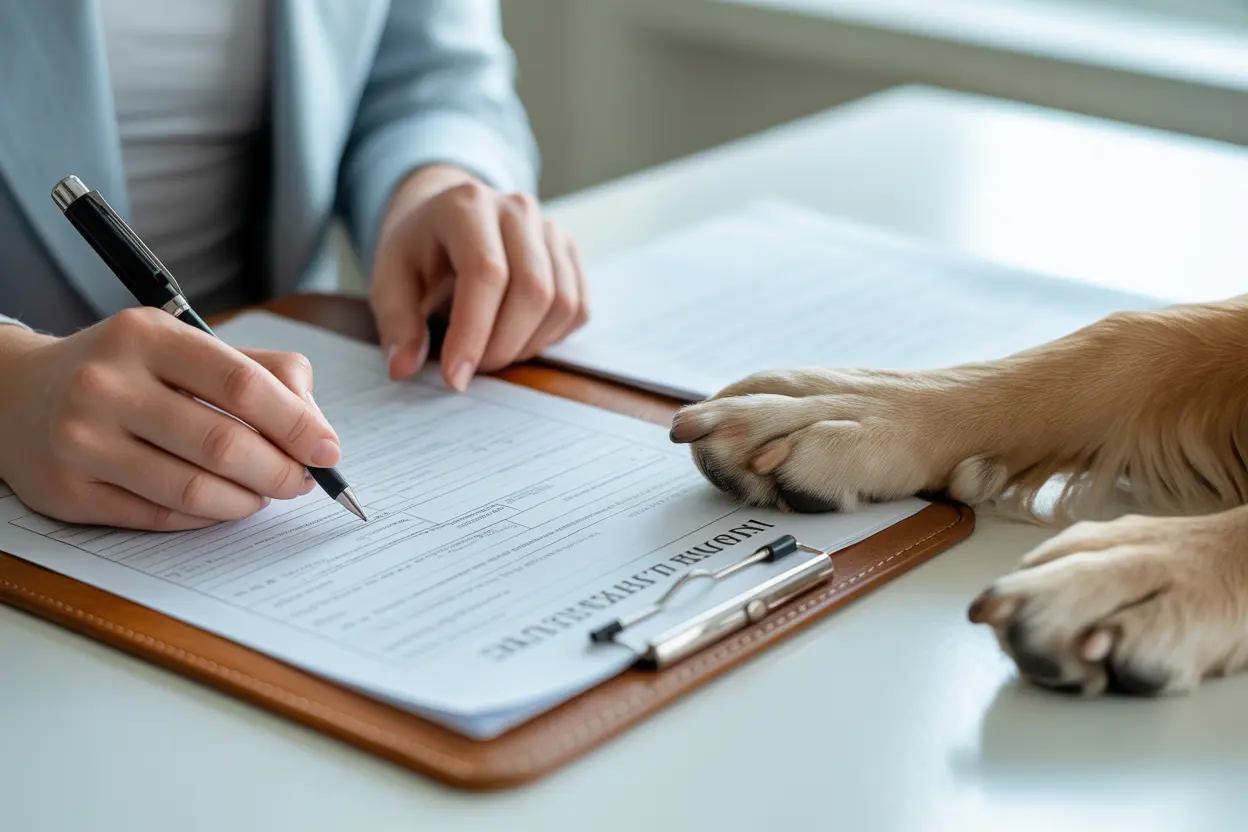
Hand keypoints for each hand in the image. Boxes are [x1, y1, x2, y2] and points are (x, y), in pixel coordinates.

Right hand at [0, 309, 340, 530]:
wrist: (19, 394)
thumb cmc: (128, 371)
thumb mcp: (187, 346)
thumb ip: (263, 373)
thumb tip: (317, 428)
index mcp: (146, 336)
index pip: (241, 384)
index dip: (296, 423)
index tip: (328, 449)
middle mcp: (106, 384)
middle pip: (223, 443)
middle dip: (279, 470)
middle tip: (302, 481)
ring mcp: (81, 440)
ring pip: (194, 489)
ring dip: (247, 500)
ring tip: (264, 493)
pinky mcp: (68, 491)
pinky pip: (161, 517)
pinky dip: (208, 517)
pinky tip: (224, 505)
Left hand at [369, 165, 588, 389]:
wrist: (447, 218)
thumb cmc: (419, 249)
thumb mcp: (389, 280)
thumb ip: (396, 323)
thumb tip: (403, 367)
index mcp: (467, 206)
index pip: (486, 273)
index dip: (474, 333)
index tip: (457, 377)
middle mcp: (517, 209)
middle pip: (533, 290)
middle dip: (503, 345)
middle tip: (474, 368)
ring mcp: (550, 229)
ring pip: (562, 302)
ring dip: (528, 345)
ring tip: (493, 351)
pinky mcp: (570, 252)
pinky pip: (578, 307)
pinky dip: (551, 336)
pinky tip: (518, 337)